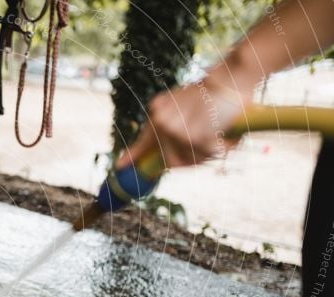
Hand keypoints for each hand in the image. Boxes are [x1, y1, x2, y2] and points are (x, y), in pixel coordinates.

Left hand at [116, 75, 254, 169]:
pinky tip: (226, 136)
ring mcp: (175, 131)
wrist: (229, 78)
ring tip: (218, 137)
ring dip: (206, 155)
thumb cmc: (209, 93)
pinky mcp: (192, 137)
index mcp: (158, 114)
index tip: (120, 166)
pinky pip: (205, 156)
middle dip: (190, 161)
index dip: (133, 156)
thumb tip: (155, 154)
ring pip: (189, 161)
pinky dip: (220, 149)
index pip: (144, 141)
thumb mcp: (180, 104)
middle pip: (171, 161)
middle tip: (206, 149)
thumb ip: (166, 125)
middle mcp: (162, 123)